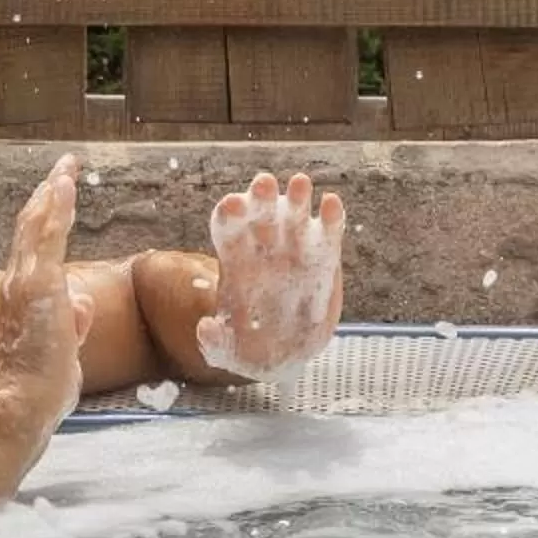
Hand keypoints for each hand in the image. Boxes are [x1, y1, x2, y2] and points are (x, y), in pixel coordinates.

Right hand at [0, 155, 89, 426]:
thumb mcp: (62, 351)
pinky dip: (57, 206)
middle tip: (60, 169)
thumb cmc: (40, 389)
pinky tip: (65, 182)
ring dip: (53, 193)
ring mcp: (26, 282)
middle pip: (29, 230)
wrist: (22, 406)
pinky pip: (50, 235)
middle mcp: (16, 285)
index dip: (40, 222)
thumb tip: (80, 303)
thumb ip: (71, 324)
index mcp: (19, 300)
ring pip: (38, 225)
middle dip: (46, 196)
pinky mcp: (40, 284)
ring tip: (66, 167)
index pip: (30, 252)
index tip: (51, 199)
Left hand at [196, 171, 345, 378]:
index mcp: (236, 262)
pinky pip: (326, 234)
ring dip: (297, 196)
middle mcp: (264, 249)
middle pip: (260, 214)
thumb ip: (213, 341)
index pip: (229, 229)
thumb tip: (206, 327)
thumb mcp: (226, 352)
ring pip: (294, 215)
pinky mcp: (323, 259)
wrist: (284, 355)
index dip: (229, 215)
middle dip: (261, 196)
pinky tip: (331, 204)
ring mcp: (294, 251)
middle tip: (264, 182)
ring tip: (300, 182)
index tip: (231, 205)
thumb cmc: (249, 348)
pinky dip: (330, 217)